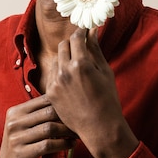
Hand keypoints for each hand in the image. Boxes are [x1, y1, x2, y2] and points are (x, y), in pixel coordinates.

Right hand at [0, 94, 74, 157]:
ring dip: (67, 131)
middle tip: (81, 122)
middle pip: (48, 112)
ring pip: (50, 128)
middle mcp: (14, 123)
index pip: (44, 100)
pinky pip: (48, 145)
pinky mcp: (22, 154)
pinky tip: (71, 145)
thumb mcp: (25, 125)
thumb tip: (70, 101)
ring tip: (77, 134)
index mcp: (15, 112)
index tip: (77, 109)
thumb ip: (40, 113)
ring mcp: (16, 139)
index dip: (63, 103)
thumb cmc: (23, 143)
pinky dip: (63, 144)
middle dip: (68, 117)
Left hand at [46, 28, 138, 157]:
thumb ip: (96, 49)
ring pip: (56, 59)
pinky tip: (70, 79)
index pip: (76, 38)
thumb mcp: (105, 71)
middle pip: (63, 45)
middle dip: (72, 43)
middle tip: (81, 47)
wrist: (99, 127)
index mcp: (81, 64)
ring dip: (65, 57)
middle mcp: (65, 71)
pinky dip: (60, 72)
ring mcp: (55, 82)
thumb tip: (93, 30)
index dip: (81, 32)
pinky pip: (52, 74)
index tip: (84, 32)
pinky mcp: (50, 93)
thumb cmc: (107, 99)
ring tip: (77, 66)